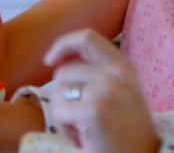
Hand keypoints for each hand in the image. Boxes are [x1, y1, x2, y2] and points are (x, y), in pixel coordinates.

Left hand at [44, 29, 159, 152]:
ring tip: (84, 127)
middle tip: (82, 117)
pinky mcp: (94, 111)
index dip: (62, 44)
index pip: (87, 38)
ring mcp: (106, 92)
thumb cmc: (123, 128)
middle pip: (62, 72)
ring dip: (63, 113)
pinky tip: (82, 136)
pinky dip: (63, 127)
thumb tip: (57, 58)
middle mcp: (117, 76)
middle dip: (62, 96)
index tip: (49, 60)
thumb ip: (95, 71)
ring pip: (57, 92)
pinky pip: (58, 111)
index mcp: (123, 67)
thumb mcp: (118, 92)